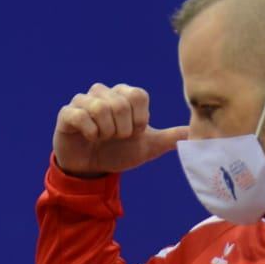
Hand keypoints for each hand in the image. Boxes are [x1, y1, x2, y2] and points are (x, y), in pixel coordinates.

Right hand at [52, 82, 187, 175]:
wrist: (91, 170)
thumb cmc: (118, 153)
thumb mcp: (148, 147)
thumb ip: (170, 138)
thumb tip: (197, 132)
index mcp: (124, 95)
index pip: (138, 95)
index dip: (139, 120)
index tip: (134, 132)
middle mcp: (104, 93)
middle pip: (120, 102)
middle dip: (122, 129)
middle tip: (116, 138)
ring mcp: (83, 101)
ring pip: (100, 107)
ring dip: (106, 131)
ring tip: (102, 138)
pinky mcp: (67, 113)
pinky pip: (80, 115)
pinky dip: (90, 131)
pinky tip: (90, 138)